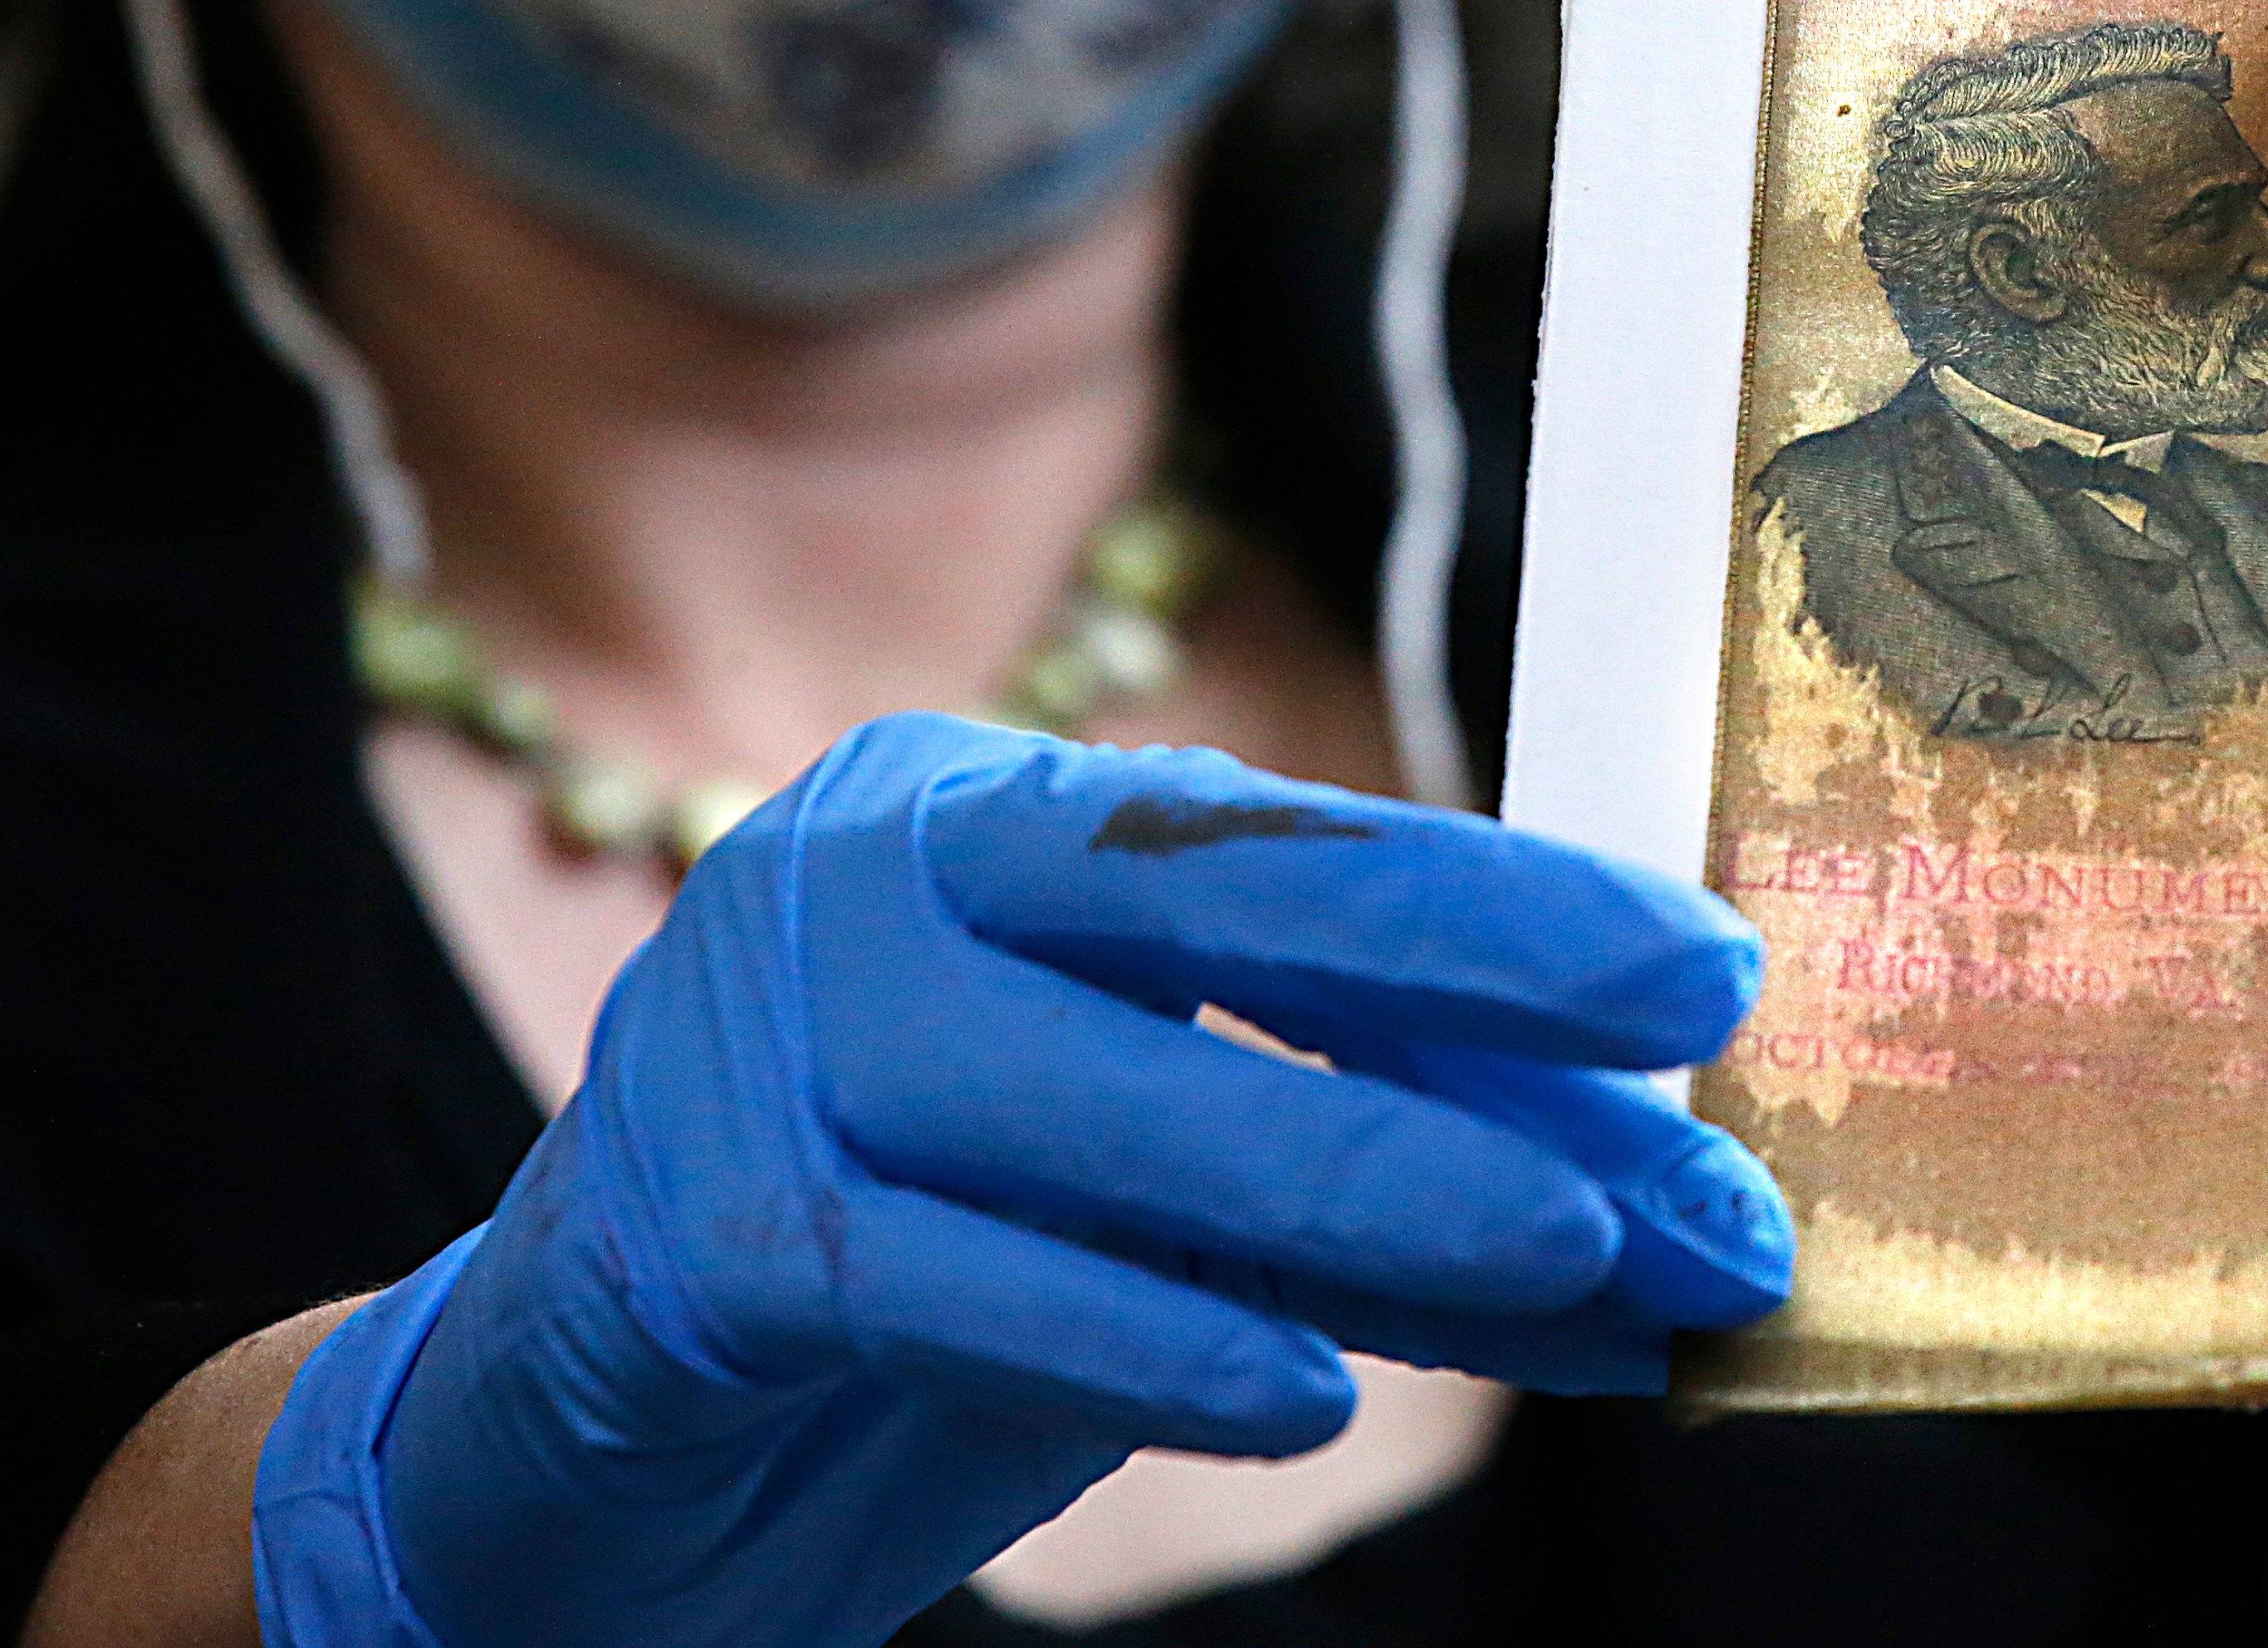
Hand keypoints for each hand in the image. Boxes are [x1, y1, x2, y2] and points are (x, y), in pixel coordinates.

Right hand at [251, 717, 1784, 1647]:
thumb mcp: (1140, 1200)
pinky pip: (959, 1281)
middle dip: (1485, 983)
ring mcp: (763, 1033)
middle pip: (1217, 903)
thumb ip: (1351, 1165)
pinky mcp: (697, 1232)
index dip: (1509, 915)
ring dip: (1369, 1180)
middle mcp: (870, 870)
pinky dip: (1144, 1339)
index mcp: (986, 819)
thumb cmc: (897, 1278)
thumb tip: (1647, 1200)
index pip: (1286, 851)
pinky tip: (1312, 1398)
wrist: (552, 1449)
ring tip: (1580, 1254)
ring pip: (1113, 1099)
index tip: (1715, 979)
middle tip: (1698, 1078)